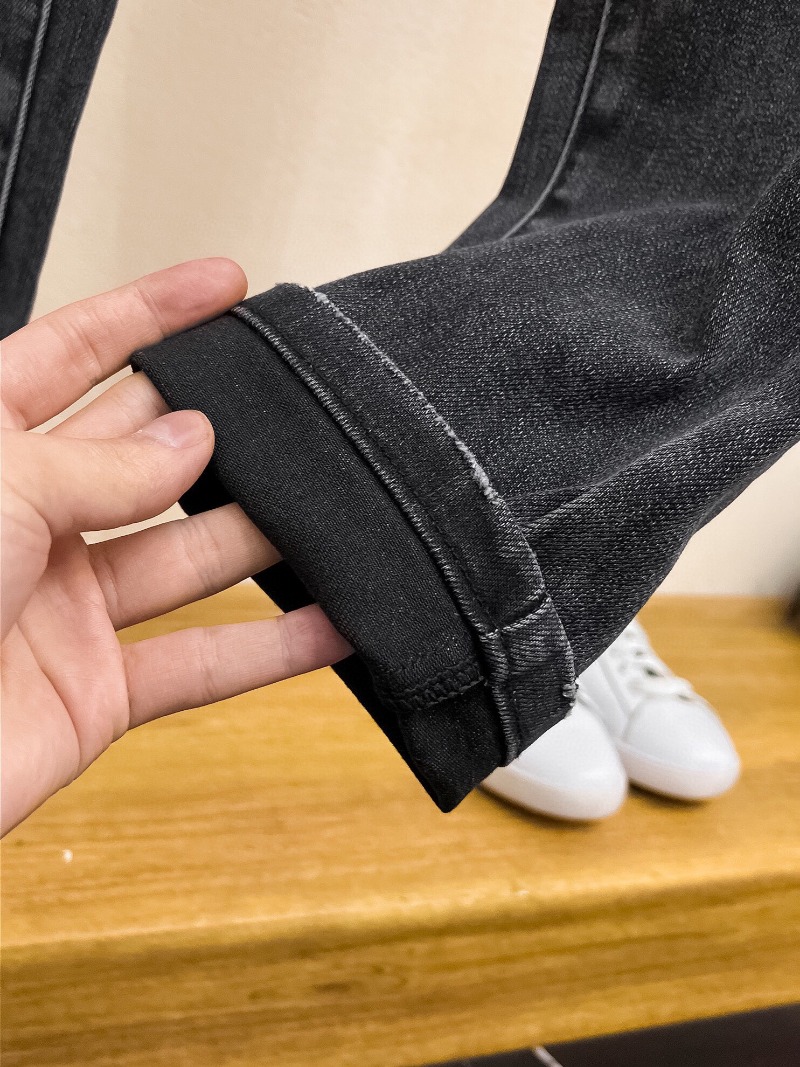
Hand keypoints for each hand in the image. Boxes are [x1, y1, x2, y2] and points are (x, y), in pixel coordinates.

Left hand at [1, 259, 351, 834]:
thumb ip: (103, 465)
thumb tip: (190, 442)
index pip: (76, 352)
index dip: (152, 311)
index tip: (223, 285)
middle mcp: (29, 521)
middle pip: (149, 454)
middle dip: (220, 429)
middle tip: (291, 413)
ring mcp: (65, 607)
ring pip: (187, 556)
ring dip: (259, 539)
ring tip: (326, 514)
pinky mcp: (94, 691)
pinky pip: (198, 663)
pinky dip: (268, 650)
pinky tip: (326, 626)